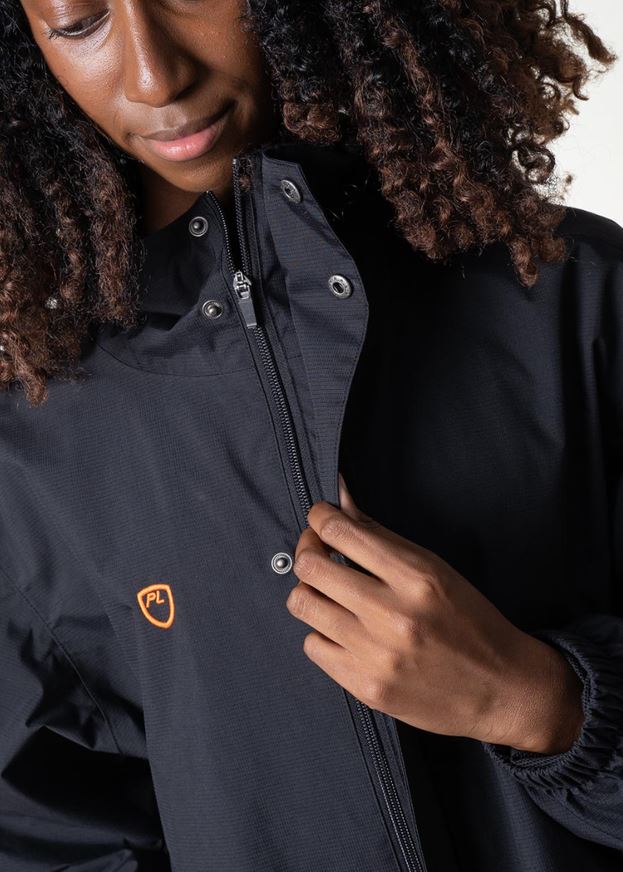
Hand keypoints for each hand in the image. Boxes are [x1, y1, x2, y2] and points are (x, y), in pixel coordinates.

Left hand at [285, 473, 584, 753]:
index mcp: (416, 576)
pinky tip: (343, 630)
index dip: (319, 518)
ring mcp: (376, 654)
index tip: (320, 518)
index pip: (340, 532)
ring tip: (328, 592)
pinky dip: (322, 632)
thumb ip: (379, 535)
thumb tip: (339, 498)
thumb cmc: (470, 620)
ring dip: (310, 591)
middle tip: (318, 551)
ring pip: (302, 605)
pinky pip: (312, 646)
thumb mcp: (435, 568)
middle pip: (311, 567)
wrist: (502, 688)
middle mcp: (393, 614)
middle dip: (308, 550)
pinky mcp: (365, 687)